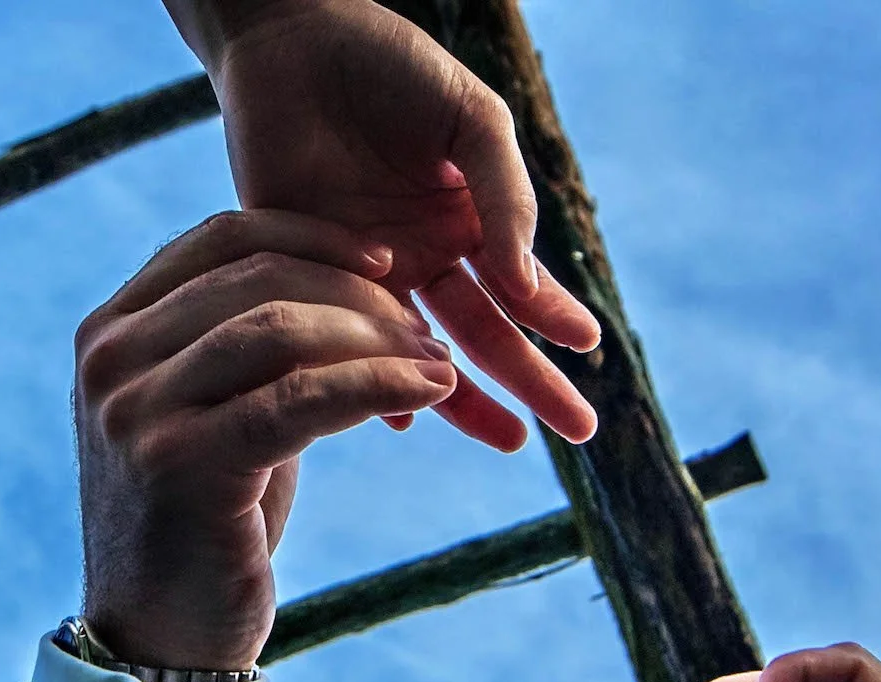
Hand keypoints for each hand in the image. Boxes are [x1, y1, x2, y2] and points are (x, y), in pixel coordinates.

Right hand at [76, 209, 457, 669]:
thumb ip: (241, 347)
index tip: (382, 263)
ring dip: (377, 339)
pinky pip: (299, 399)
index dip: (314, 237)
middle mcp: (111, 360)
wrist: (156, 641)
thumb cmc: (200, 527)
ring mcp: (138, 410)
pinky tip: (433, 392)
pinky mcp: (182, 463)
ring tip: (438, 365)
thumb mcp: (206, 416)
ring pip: (283, 328)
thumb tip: (337, 282)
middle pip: (259, 277)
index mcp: (109, 331)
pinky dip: (376, 385)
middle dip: (359, 294)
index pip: (222, 238)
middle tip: (426, 327)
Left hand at [169, 0, 601, 449]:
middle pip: (487, 332)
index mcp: (469, 217)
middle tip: (578, 430)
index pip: (523, 282)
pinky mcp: (313, 273)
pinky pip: (347, 339)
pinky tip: (403, 417)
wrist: (293, 41)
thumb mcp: (471, 119)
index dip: (556, 314)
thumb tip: (526, 287)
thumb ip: (504, 197)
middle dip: (534, 380)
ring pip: (424, 350)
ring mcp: (371, 271)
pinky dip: (372, 378)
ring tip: (512, 441)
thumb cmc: (391, 66)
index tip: (588, 347)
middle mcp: (426, 254)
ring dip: (467, 398)